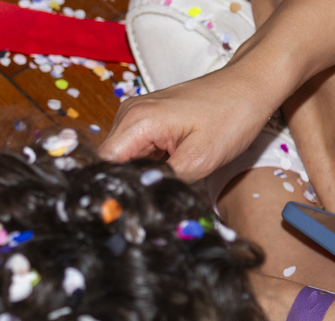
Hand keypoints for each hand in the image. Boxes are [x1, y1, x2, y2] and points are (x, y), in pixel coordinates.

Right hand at [99, 68, 277, 183]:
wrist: (252, 84)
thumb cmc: (233, 114)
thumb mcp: (200, 160)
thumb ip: (163, 181)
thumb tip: (140, 198)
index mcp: (137, 121)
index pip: (103, 166)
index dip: (115, 188)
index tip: (134, 202)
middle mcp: (129, 114)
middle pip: (111, 162)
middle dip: (131, 179)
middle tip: (163, 186)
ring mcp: (136, 114)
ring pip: (123, 158)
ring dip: (142, 170)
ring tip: (174, 167)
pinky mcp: (145, 117)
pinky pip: (135, 148)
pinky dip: (149, 160)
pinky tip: (173, 158)